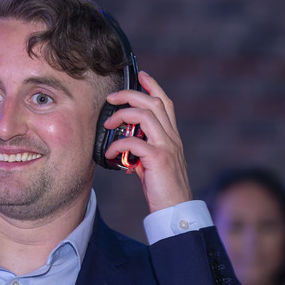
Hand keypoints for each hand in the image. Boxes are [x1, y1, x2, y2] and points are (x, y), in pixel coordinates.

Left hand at [101, 71, 191, 211]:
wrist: (176, 210)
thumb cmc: (162, 189)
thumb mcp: (152, 164)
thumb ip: (142, 150)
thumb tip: (123, 144)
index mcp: (171, 137)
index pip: (165, 103)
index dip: (154, 86)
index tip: (141, 74)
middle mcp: (172, 138)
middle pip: (154, 102)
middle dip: (131, 94)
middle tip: (111, 97)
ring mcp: (168, 147)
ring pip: (146, 115)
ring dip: (123, 115)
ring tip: (107, 124)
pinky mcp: (159, 160)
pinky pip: (135, 142)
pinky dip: (118, 145)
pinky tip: (110, 153)